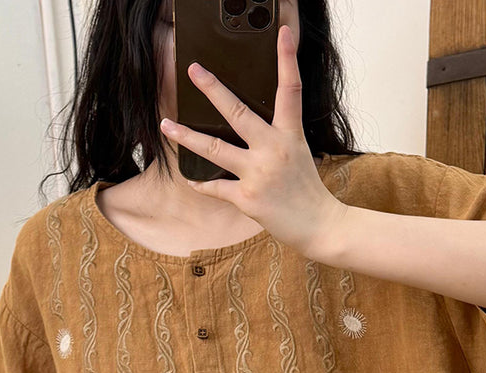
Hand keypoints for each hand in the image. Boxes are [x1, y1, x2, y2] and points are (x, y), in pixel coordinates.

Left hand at [159, 24, 347, 257]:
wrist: (319, 225)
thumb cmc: (307, 190)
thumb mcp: (299, 154)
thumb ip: (276, 138)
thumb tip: (246, 127)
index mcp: (290, 134)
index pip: (290, 89)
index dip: (288, 59)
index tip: (284, 33)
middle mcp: (273, 149)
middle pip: (238, 112)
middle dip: (213, 89)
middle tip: (193, 70)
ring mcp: (258, 174)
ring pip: (214, 148)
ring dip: (186, 136)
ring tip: (166, 125)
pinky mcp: (247, 198)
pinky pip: (215, 187)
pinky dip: (201, 183)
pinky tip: (190, 178)